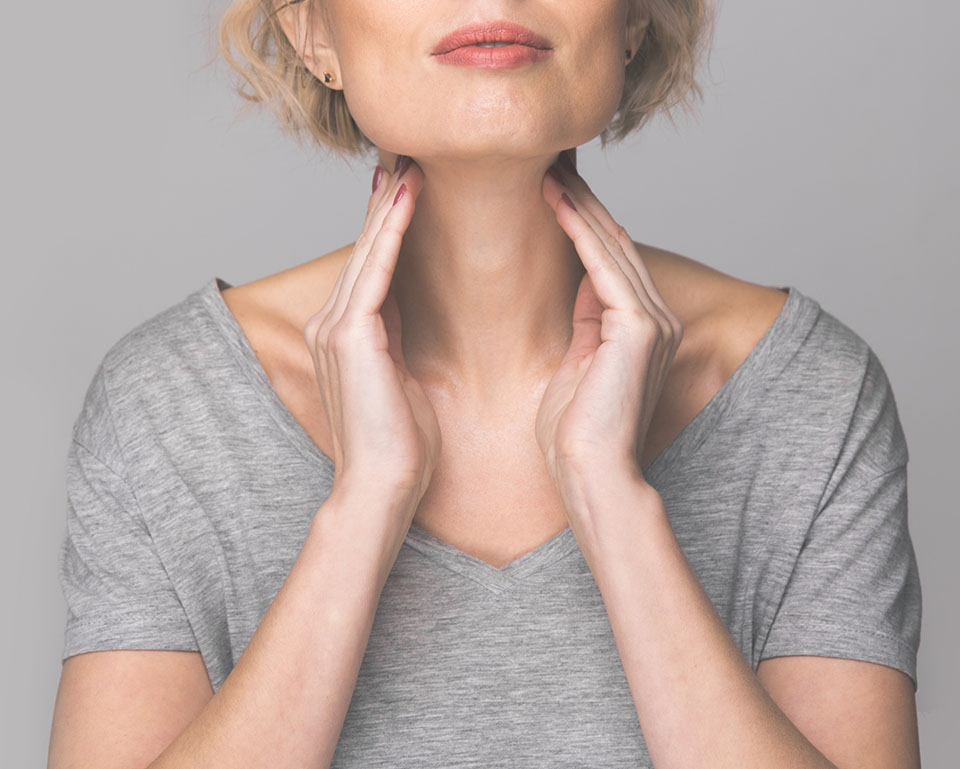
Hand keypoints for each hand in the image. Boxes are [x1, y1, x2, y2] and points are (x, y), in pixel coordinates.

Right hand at [303, 156, 440, 511]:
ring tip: (409, 163)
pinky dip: (392, 232)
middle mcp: (332, 324)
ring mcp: (335, 328)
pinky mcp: (350, 335)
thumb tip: (403, 309)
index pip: (371, 267)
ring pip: (368, 252)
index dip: (388, 226)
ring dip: (389, 205)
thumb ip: (394, 337)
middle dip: (386, 203)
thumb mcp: (401, 377)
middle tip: (406, 157)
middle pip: (365, 250)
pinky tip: (407, 198)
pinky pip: (376, 270)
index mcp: (347, 335)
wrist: (383, 486)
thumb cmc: (400, 443)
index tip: (407, 188)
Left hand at [536, 149, 683, 489]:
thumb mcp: (578, 364)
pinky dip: (578, 229)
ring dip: (578, 204)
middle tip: (551, 162)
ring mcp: (653, 321)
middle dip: (581, 201)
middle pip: (614, 243)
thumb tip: (579, 283)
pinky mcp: (639, 328)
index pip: (609, 260)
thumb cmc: (576, 433)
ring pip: (610, 246)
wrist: (589, 474)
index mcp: (641, 328)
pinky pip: (603, 265)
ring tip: (549, 168)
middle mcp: (656, 318)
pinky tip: (554, 198)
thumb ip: (586, 322)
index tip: (552, 188)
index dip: (582, 221)